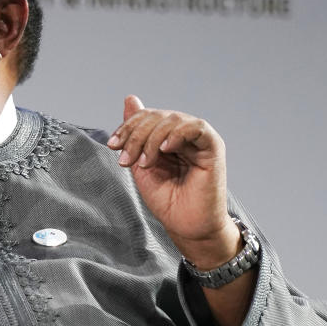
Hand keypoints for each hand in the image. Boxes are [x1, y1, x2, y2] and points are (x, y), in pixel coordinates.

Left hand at [107, 96, 237, 264]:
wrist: (187, 226)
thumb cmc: (167, 200)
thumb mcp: (140, 163)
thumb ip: (135, 134)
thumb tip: (130, 98)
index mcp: (167, 136)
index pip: (146, 116)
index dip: (127, 127)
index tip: (113, 146)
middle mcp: (184, 134)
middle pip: (157, 116)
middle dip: (136, 135)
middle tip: (126, 160)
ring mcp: (199, 139)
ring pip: (172, 119)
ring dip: (151, 139)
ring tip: (145, 163)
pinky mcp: (213, 147)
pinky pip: (196, 127)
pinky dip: (177, 133)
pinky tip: (165, 149)